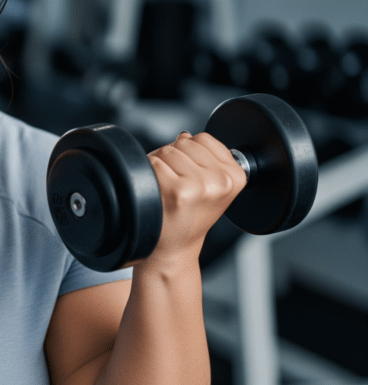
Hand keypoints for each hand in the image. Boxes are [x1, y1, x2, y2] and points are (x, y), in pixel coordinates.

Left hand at [146, 132, 247, 264]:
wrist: (174, 249)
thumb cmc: (189, 217)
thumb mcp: (212, 187)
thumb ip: (204, 158)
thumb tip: (185, 136)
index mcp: (235, 177)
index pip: (204, 139)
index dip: (189, 152)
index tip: (190, 174)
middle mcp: (221, 181)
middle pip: (184, 142)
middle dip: (173, 157)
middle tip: (174, 182)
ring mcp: (200, 186)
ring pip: (168, 150)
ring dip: (159, 164)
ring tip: (165, 187)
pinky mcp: (178, 191)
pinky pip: (154, 162)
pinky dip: (149, 173)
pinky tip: (157, 191)